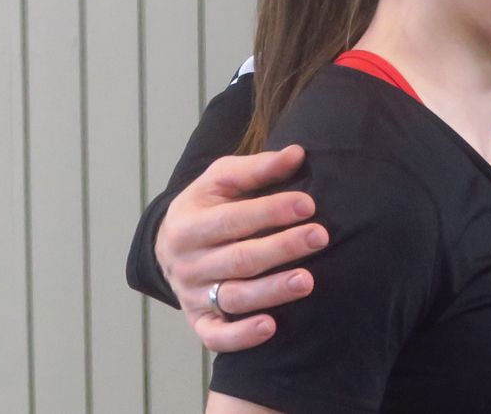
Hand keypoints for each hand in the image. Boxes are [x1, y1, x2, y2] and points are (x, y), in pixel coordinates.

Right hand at [156, 144, 325, 350]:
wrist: (169, 244)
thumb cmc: (207, 206)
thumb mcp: (220, 180)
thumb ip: (257, 168)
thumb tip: (297, 154)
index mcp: (189, 225)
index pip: (233, 219)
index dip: (270, 211)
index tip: (308, 204)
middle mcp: (188, 263)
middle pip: (239, 259)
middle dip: (282, 248)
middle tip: (321, 236)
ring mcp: (193, 295)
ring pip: (234, 297)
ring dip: (272, 291)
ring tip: (307, 281)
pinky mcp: (200, 321)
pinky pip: (216, 336)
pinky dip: (241, 336)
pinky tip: (270, 326)